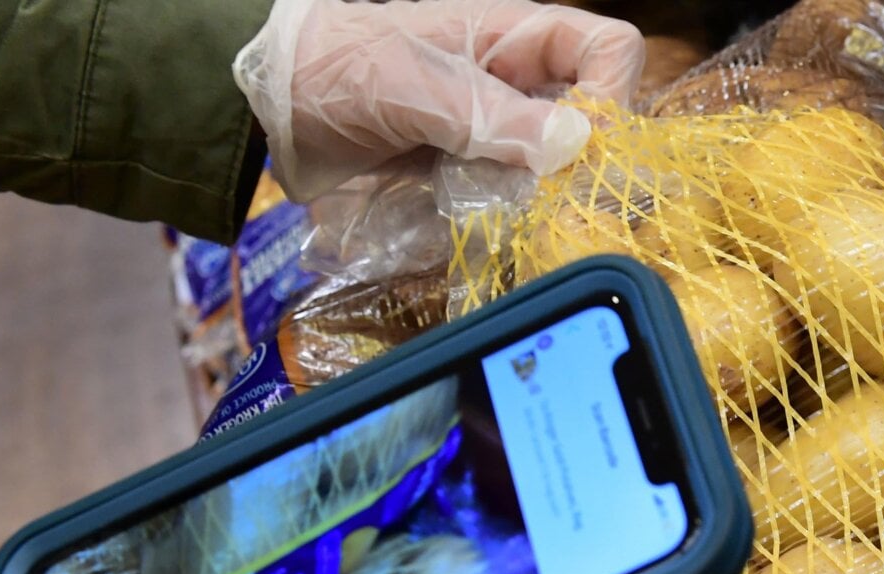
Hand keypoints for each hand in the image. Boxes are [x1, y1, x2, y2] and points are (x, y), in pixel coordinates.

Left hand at [235, 0, 645, 202]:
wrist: (270, 103)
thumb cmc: (334, 66)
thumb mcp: (410, 85)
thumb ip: (490, 115)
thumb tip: (574, 143)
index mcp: (516, 36)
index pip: (611, 51)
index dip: (613, 98)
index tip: (582, 151)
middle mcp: (520, 81)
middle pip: (595, 119)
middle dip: (582, 166)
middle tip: (550, 205)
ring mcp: (498, 130)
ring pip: (560, 168)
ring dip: (543, 201)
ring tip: (505, 219)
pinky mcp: (473, 172)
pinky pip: (516, 199)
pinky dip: (507, 219)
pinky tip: (478, 227)